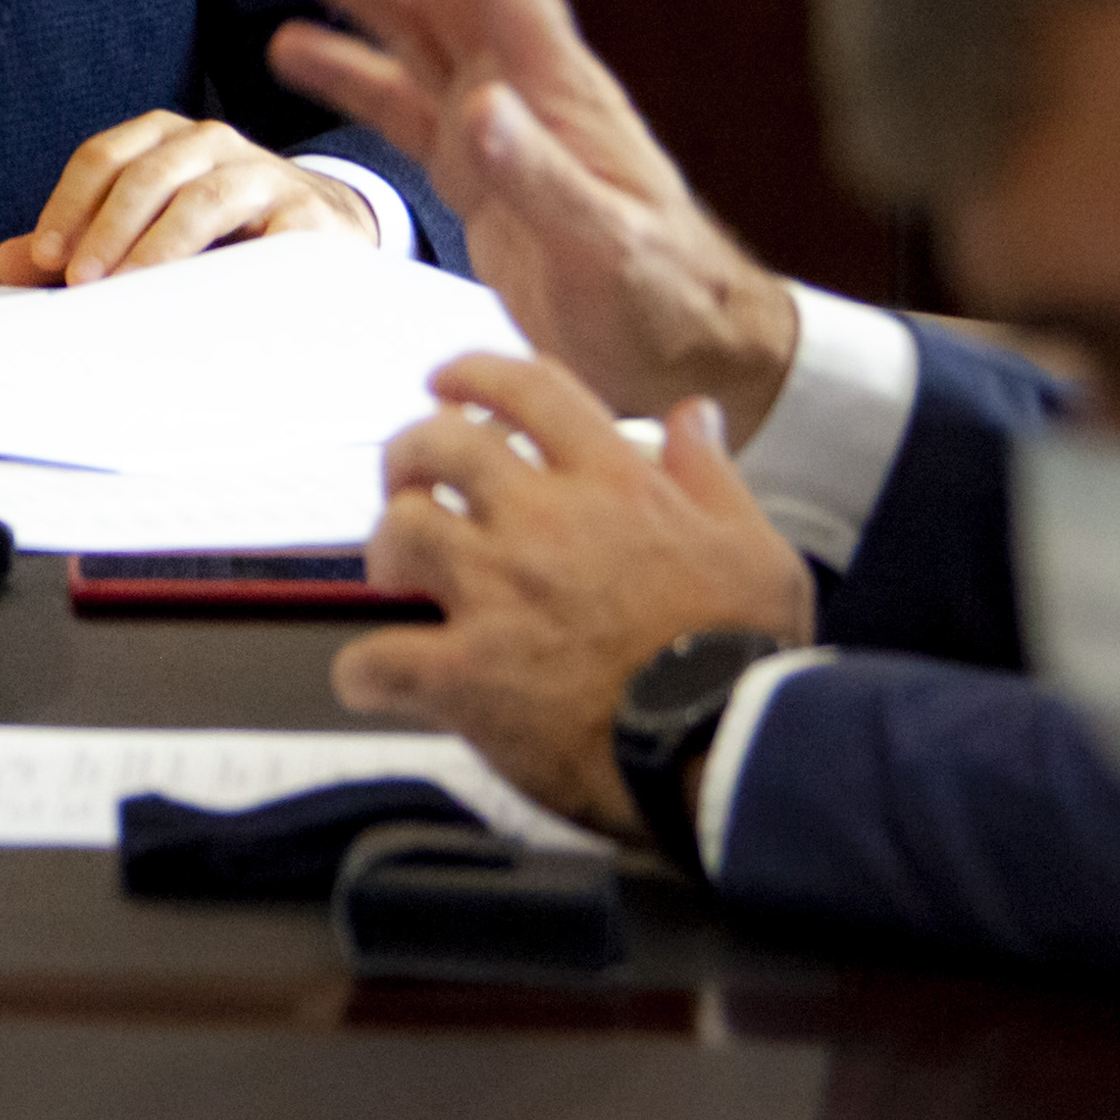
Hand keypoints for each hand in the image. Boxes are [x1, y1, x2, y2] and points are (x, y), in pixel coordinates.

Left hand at [0, 114, 371, 286]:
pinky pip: (266, 238)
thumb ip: (79, 243)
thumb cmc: (219, 230)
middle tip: (80, 281)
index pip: (104, 157)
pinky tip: (207, 300)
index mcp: (164, 140)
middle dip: (107, 229)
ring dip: (158, 247)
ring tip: (130, 289)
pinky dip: (233, 266)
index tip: (46, 257)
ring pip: (202, 199)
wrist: (324, 226)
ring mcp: (262, 173)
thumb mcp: (144, 229)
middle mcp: (212, 144)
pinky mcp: (306, 215)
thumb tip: (4, 262)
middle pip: (147, 174)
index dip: (69, 204)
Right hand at [263, 0, 800, 428]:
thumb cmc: (662, 302)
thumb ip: (539, 178)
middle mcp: (524, 90)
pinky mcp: (476, 175)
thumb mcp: (605, 248)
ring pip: (414, 29)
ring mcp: (498, 128)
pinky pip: (401, 102)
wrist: (689, 352)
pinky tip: (294, 50)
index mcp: (558, 91)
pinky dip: (349, 69)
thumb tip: (479, 109)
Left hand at [335, 353, 811, 837]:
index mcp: (613, 483)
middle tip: (407, 481)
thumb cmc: (747, 653)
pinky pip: (378, 656)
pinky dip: (365, 669)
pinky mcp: (468, 673)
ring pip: (400, 530)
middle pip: (438, 445)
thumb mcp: (754, 544)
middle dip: (408, 453)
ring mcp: (498, 594)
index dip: (473, 374)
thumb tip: (694, 415)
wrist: (726, 745)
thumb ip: (711, 474)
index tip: (447, 383)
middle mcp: (544, 521)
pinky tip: (376, 678)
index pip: (525, 389)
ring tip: (397, 575)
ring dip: (387, 548)